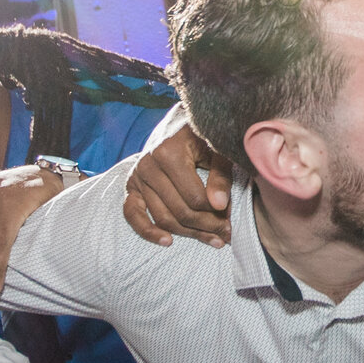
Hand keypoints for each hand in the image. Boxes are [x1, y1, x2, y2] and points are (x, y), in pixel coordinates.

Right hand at [121, 121, 233, 246]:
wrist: (179, 121)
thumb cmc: (202, 135)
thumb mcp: (217, 150)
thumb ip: (220, 176)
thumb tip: (219, 206)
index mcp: (169, 153)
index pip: (195, 198)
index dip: (216, 213)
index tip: (232, 218)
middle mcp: (148, 165)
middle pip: (179, 211)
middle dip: (206, 226)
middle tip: (226, 234)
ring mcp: (137, 176)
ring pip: (162, 217)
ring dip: (188, 234)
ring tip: (213, 239)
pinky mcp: (131, 185)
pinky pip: (132, 213)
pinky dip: (147, 231)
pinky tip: (167, 241)